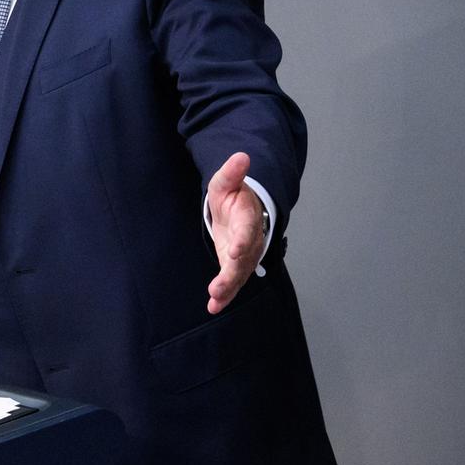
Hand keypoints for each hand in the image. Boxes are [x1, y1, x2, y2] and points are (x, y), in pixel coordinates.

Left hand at [205, 151, 266, 314]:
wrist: (239, 210)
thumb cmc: (232, 195)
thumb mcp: (225, 181)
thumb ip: (232, 173)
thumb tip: (241, 156)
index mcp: (248, 218)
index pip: (248, 230)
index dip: (243, 241)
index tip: (235, 251)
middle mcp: (250, 240)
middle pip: (244, 258)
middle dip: (233, 272)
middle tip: (220, 285)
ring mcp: (244, 255)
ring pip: (239, 274)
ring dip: (228, 288)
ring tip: (215, 298)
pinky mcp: (235, 265)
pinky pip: (232, 282)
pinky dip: (224, 295)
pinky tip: (214, 308)